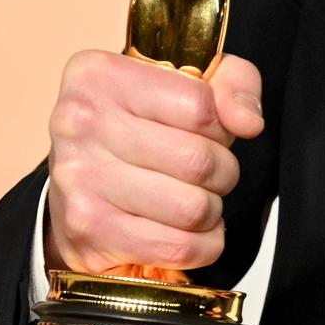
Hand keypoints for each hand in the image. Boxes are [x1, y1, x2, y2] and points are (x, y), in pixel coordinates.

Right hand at [43, 50, 263, 277]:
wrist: (76, 184)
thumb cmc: (138, 128)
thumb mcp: (187, 84)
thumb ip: (233, 84)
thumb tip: (248, 122)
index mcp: (99, 75)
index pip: (201, 105)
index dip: (221, 127)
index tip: (208, 133)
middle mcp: (79, 123)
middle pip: (199, 160)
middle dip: (222, 172)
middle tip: (206, 173)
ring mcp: (78, 179)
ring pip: (193, 208)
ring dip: (210, 210)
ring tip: (191, 199)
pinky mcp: (88, 230)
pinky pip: (179, 248)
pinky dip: (201, 245)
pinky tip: (184, 230)